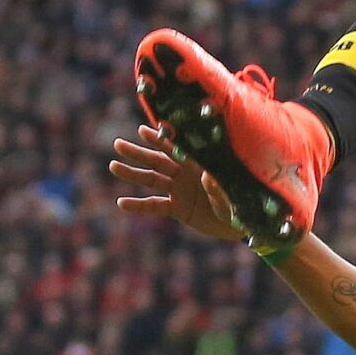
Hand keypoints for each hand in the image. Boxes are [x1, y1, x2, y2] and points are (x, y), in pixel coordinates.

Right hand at [109, 125, 242, 240]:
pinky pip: (154, 205)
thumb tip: (207, 176)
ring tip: (114, 166)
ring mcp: (179, 190)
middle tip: (117, 144)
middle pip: (158, 161)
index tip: (142, 131)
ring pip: (152, 180)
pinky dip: (139, 205)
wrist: (241, 223)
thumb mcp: (232, 194)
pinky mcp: (177, 209)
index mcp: (199, 164)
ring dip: (133, 173)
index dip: (160, 140)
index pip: (177, 148)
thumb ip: (219, 186)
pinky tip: (121, 203)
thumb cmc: (240, 202)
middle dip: (138, 153)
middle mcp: (186, 174)